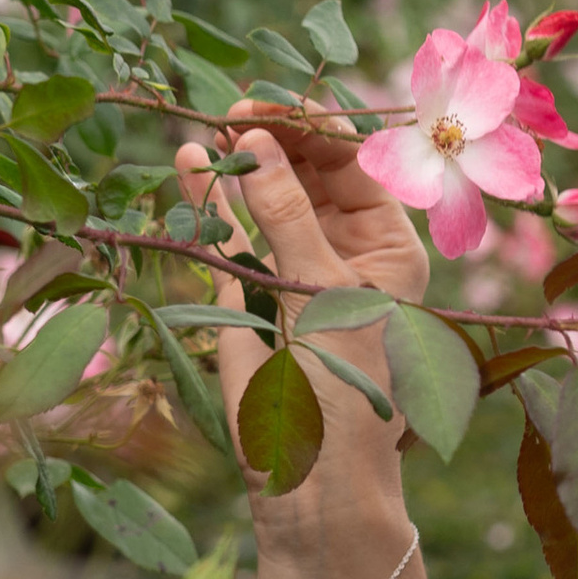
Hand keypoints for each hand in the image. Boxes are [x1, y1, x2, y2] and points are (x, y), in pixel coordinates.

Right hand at [171, 115, 429, 504]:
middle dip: (274, 137)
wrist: (310, 474)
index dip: (314, 128)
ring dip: (240, 161)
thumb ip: (286, 216)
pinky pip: (230, 234)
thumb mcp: (321, 292)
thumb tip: (256, 139)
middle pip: (310, 172)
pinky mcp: (250, 292)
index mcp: (389, 245)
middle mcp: (346, 248)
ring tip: (206, 126)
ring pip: (267, 197)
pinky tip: (188, 163)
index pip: (354, 164)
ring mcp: (295, 267)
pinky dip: (210, 200)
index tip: (269, 104)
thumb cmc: (340, 386)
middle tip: (231, 112)